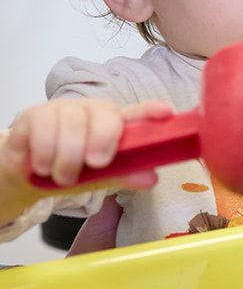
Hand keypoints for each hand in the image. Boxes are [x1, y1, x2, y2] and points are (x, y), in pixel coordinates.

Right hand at [0, 98, 168, 211]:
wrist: (30, 178)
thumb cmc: (72, 173)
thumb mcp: (101, 177)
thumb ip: (124, 175)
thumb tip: (151, 179)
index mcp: (114, 124)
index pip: (137, 113)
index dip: (151, 110)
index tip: (165, 112)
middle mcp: (91, 111)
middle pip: (104, 113)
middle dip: (103, 139)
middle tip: (96, 164)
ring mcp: (63, 109)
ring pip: (72, 122)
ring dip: (68, 155)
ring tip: (63, 177)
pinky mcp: (35, 113)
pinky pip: (42, 125)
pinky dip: (45, 150)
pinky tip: (43, 166)